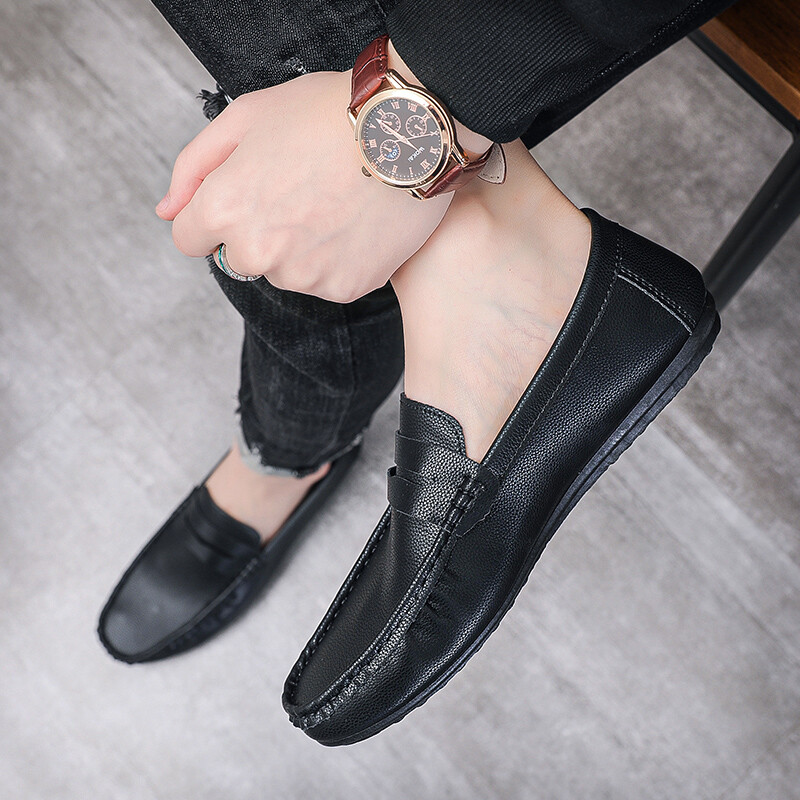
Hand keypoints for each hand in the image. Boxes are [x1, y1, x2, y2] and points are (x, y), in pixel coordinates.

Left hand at [157, 70, 451, 301]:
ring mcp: (305, 275)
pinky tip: (355, 223)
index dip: (214, 212)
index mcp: (225, 209)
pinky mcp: (345, 288)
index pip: (190, 239)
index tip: (248, 194)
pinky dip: (337, 259)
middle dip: (259, 231)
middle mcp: (259, 253)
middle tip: (300, 191)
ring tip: (335, 203)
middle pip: (240, 258)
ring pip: (286, 272)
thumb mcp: (247, 117)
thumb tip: (167, 212)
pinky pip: (327, 281)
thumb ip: (194, 168)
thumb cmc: (329, 114)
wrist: (409, 131)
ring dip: (300, 248)